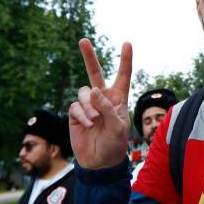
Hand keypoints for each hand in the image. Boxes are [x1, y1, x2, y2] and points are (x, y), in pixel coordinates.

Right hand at [69, 39, 132, 168]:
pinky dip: (82, 115)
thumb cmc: (114, 144)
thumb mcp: (117, 127)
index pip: (123, 76)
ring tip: (94, 121)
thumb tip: (93, 90)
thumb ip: (107, 108)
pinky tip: (87, 125)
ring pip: (83, 92)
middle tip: (84, 41)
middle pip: (94, 73)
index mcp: (118, 98)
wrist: (99, 162)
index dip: (125, 60)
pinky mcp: (76, 114)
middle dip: (89, 57)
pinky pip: (75, 107)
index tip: (127, 43)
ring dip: (88, 105)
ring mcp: (88, 105)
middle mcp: (102, 98)